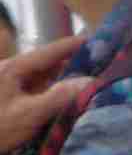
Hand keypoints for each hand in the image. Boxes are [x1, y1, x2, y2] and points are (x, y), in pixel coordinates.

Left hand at [0, 39, 94, 154]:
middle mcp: (10, 72)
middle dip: (72, 63)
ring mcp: (8, 85)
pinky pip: (36, 90)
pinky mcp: (8, 99)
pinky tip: (67, 99)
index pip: (48, 52)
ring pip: (42, 77)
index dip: (73, 45)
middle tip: (100, 66)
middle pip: (46, 64)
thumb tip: (90, 81)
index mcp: (13, 69)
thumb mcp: (28, 114)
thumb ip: (60, 97)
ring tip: (89, 82)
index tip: (96, 39)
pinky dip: (53, 91)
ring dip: (64, 79)